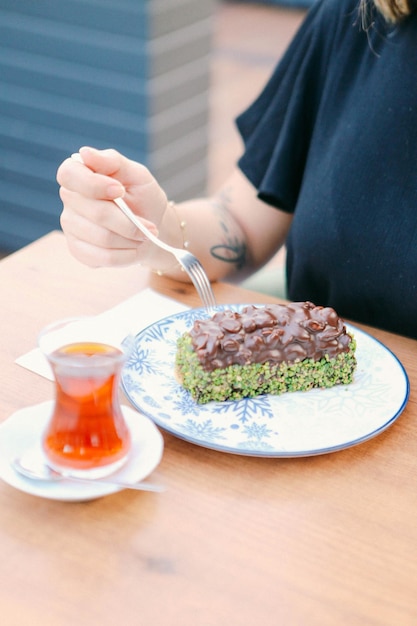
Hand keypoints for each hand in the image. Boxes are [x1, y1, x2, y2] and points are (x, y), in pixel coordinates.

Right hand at [56, 147, 167, 266]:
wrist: (150, 229)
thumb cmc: (143, 197)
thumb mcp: (137, 175)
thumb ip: (114, 162)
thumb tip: (85, 153)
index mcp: (79, 174)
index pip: (69, 175)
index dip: (94, 185)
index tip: (120, 191)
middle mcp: (70, 200)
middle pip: (95, 213)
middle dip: (129, 222)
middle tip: (149, 226)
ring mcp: (71, 227)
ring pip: (102, 238)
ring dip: (131, 239)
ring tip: (142, 235)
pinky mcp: (78, 250)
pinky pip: (102, 258)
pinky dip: (126, 256)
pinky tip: (133, 248)